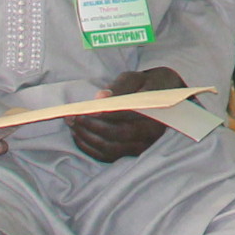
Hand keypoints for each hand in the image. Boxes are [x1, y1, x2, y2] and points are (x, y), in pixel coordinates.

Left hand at [69, 66, 184, 163]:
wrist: (161, 98)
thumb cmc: (147, 85)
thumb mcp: (137, 78)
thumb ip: (121, 86)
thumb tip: (101, 97)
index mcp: (157, 111)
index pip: (131, 116)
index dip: (108, 114)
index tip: (88, 110)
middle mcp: (153, 133)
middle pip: (119, 135)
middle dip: (92, 126)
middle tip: (73, 116)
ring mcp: (142, 146)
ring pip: (111, 148)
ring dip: (88, 137)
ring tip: (72, 123)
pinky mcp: (131, 153)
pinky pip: (107, 156)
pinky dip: (90, 148)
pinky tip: (79, 135)